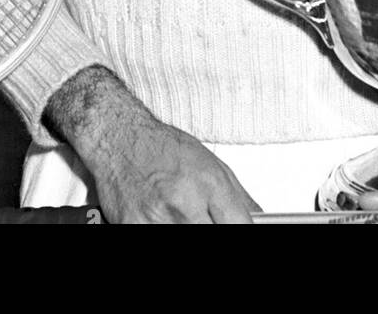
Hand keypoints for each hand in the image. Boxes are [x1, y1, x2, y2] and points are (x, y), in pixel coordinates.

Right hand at [45, 66, 258, 223]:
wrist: (119, 137)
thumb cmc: (162, 147)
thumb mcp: (211, 163)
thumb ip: (238, 197)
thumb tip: (257, 219)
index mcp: (209, 183)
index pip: (239, 226)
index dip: (241, 229)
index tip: (236, 227)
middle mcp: (184, 203)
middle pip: (213, 235)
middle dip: (211, 227)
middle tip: (203, 218)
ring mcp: (158, 220)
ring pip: (187, 240)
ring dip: (188, 229)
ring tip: (180, 214)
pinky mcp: (133, 228)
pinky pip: (156, 239)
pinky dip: (162, 229)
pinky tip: (162, 219)